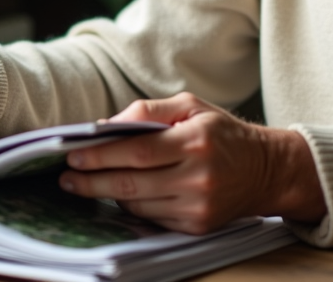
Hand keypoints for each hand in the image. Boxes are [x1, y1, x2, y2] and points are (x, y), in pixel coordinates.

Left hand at [58, 92, 325, 233]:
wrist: (266, 170)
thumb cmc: (222, 132)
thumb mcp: (190, 106)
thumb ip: (147, 110)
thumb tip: (105, 125)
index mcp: (195, 141)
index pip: (136, 151)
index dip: (100, 155)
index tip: (71, 155)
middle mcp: (198, 176)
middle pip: (131, 184)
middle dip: (91, 182)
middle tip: (66, 179)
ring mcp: (198, 206)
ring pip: (138, 205)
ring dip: (110, 194)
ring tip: (90, 182)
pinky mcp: (198, 226)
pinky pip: (152, 219)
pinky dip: (134, 207)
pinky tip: (123, 194)